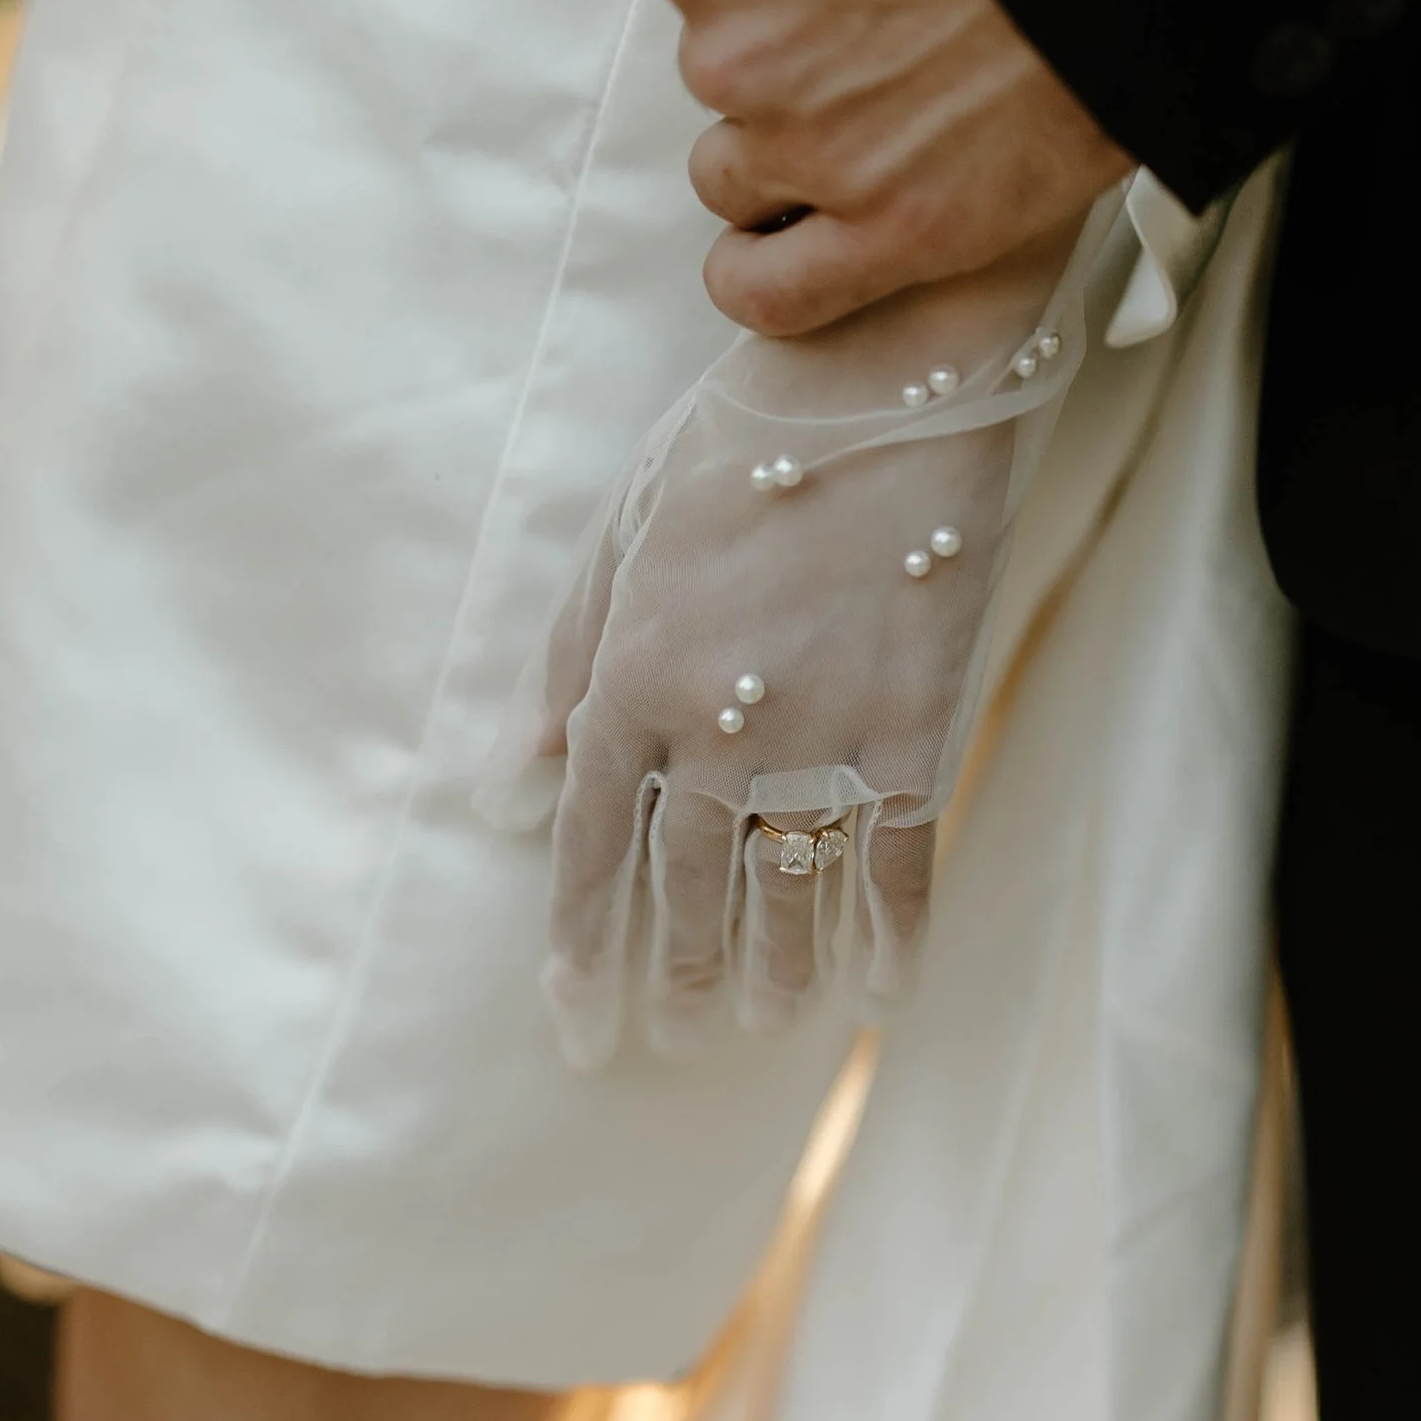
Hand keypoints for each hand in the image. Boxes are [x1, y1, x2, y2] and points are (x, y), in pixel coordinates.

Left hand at [475, 228, 1093, 1063]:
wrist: (888, 380)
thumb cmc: (740, 447)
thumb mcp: (619, 540)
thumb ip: (560, 672)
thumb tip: (504, 791)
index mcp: (627, 684)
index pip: (587, 851)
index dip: (578, 949)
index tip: (572, 1022)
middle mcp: (715, 733)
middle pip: (682, 892)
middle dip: (669, 977)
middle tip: (667, 1040)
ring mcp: (821, 741)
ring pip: (785, 896)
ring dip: (769, 973)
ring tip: (757, 1025)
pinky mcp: (916, 733)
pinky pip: (899, 865)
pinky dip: (887, 937)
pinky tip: (876, 994)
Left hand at [554, 0, 1126, 334]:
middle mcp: (734, 53)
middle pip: (722, 77)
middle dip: (787, 54)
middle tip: (895, 14)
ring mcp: (812, 151)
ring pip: (739, 179)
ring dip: (788, 156)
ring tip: (891, 104)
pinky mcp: (892, 232)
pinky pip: (772, 293)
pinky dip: (767, 276)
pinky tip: (796, 242)